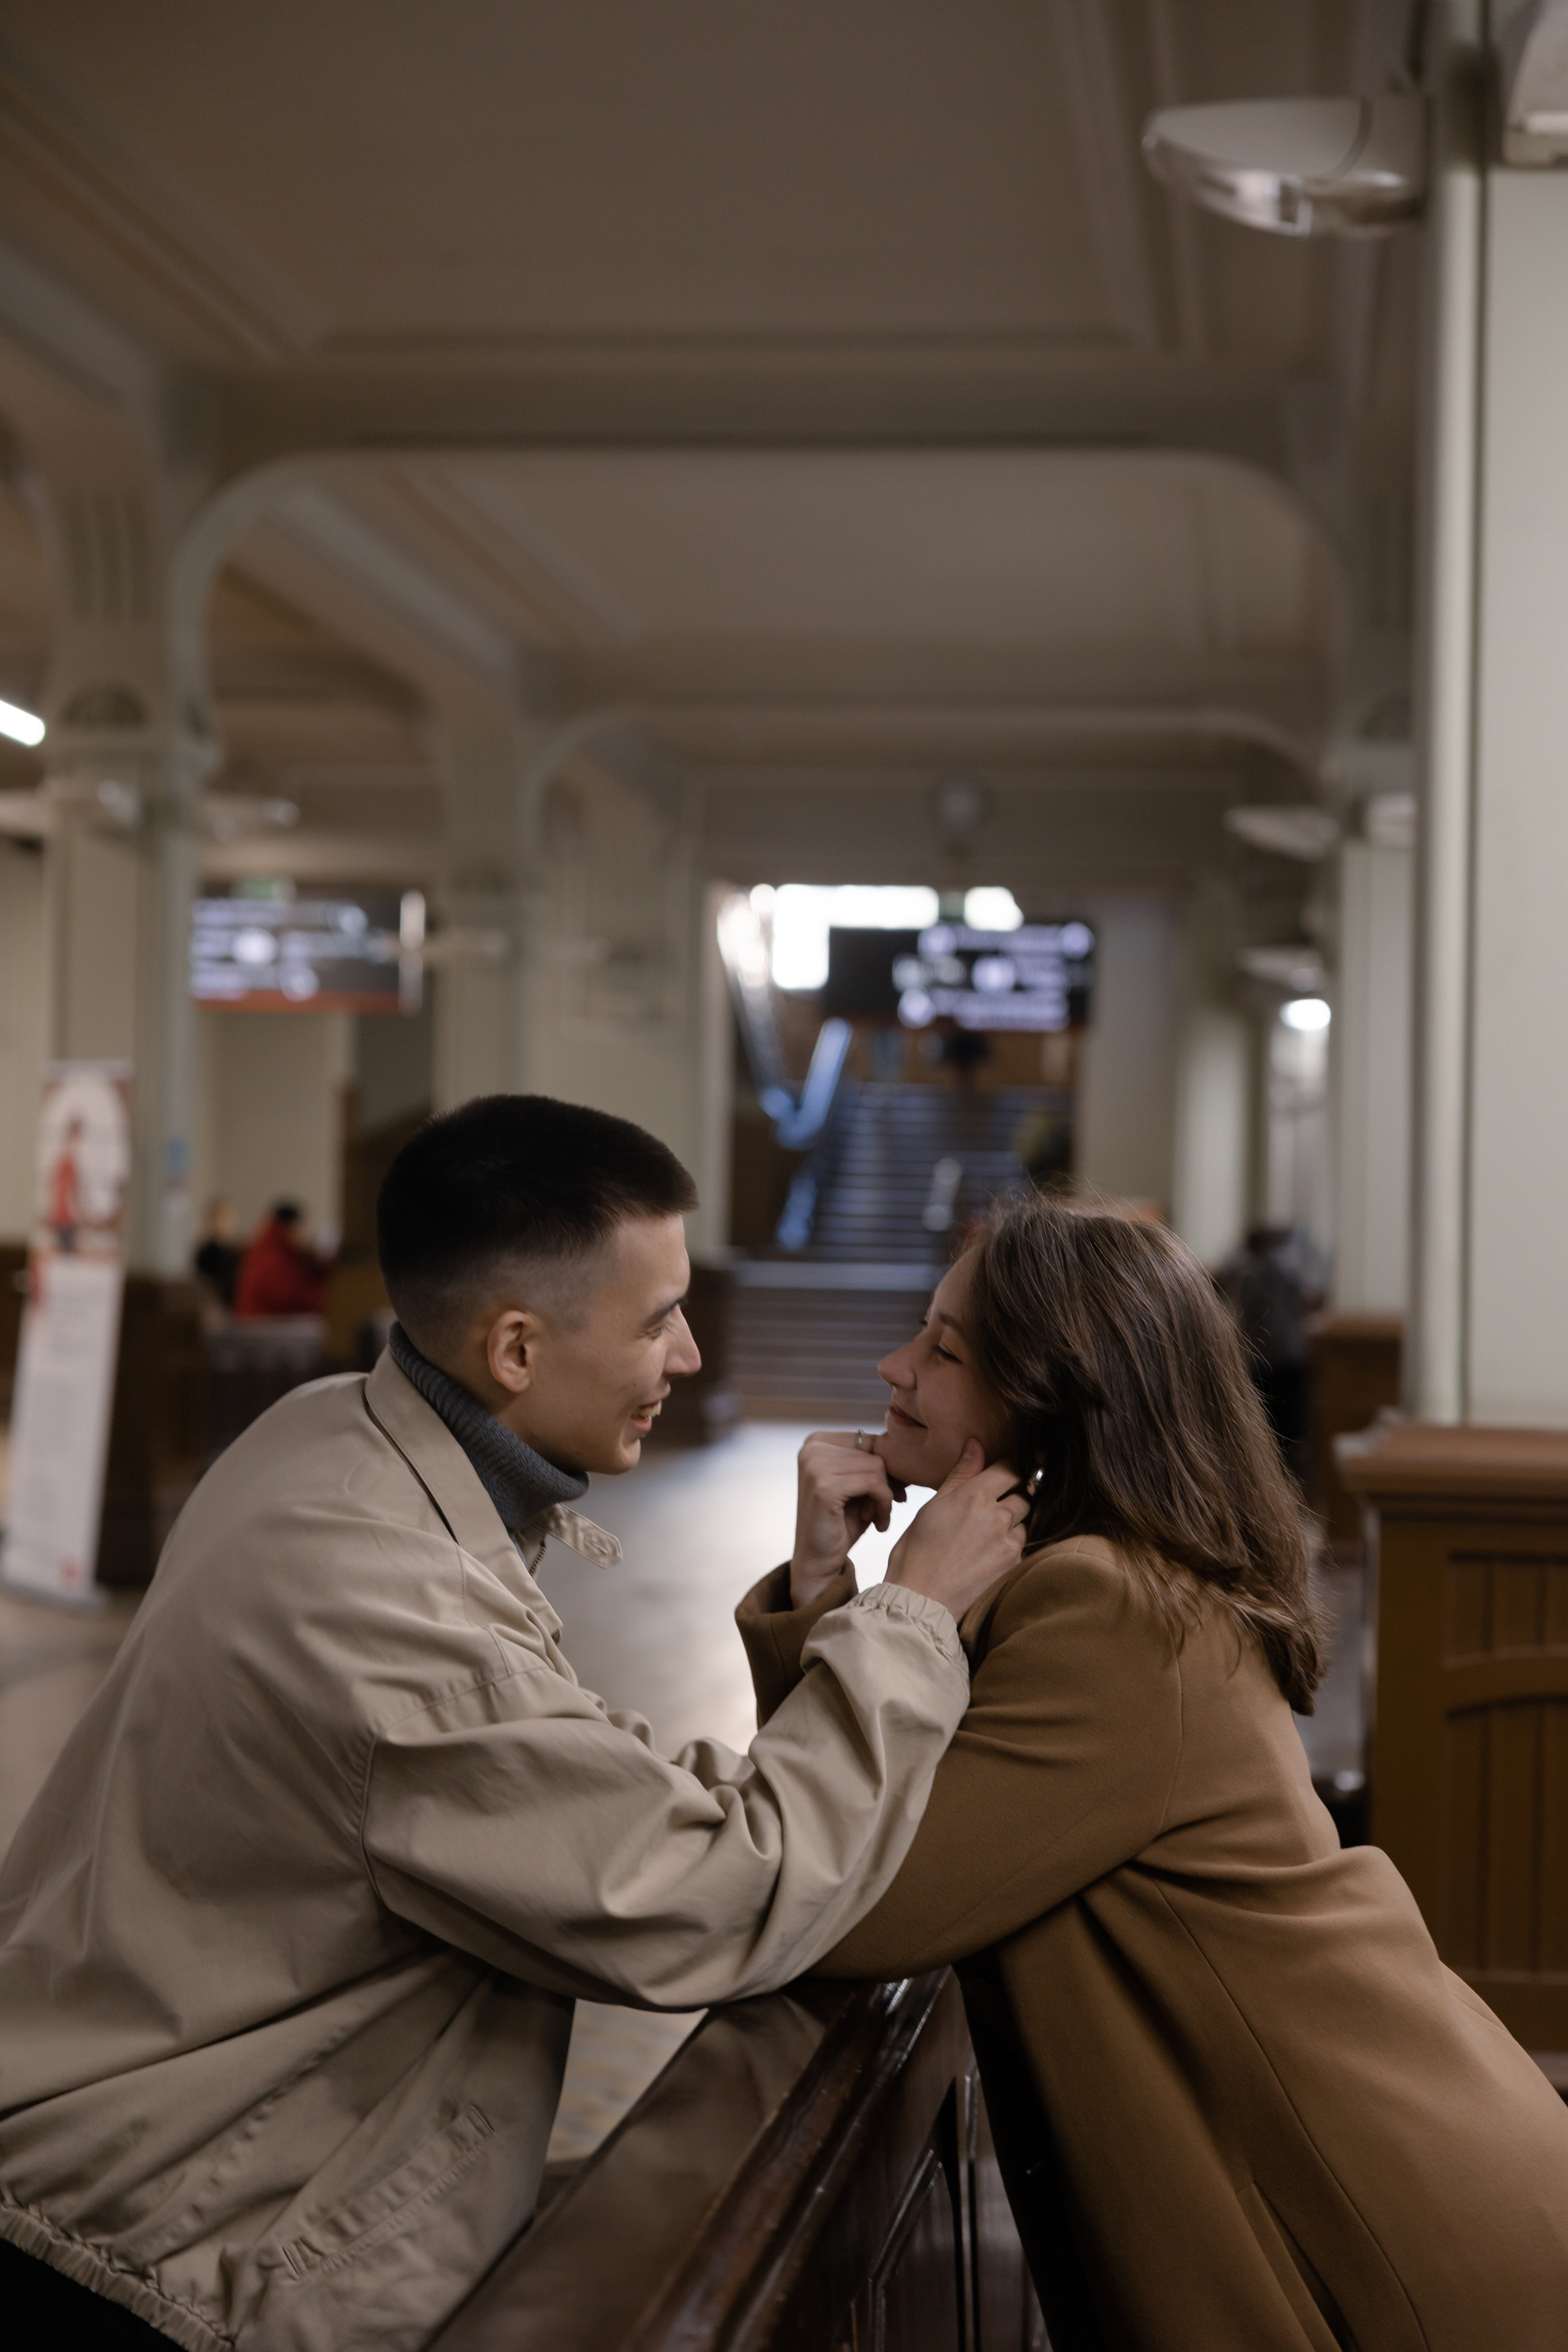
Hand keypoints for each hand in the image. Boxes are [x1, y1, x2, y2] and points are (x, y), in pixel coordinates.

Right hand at [790, 1431, 907, 1606]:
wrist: (818, 1562)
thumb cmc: (841, 1523)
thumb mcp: (859, 1485)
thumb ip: (874, 1461)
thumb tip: (910, 1445)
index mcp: (816, 1441)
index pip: (870, 1440)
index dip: (887, 1467)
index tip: (891, 1493)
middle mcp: (811, 1448)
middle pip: (876, 1453)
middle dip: (887, 1484)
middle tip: (881, 1511)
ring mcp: (815, 1466)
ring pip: (878, 1467)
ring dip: (886, 1497)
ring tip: (877, 1517)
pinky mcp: (824, 1486)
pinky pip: (874, 1483)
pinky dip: (883, 1504)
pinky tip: (877, 1522)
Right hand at [884, 1439, 1028, 1622]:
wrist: (920, 1597)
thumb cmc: (917, 1551)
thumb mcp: (933, 1505)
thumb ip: (960, 1474)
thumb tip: (975, 1445)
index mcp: (974, 1496)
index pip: (1009, 1469)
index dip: (1007, 1468)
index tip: (1002, 1473)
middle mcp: (997, 1516)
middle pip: (1024, 1493)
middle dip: (1013, 1494)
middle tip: (995, 1502)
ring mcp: (1008, 1541)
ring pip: (1026, 1518)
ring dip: (1015, 1519)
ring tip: (990, 1528)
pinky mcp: (1012, 1563)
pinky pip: (1023, 1543)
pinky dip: (1013, 1541)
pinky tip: (992, 1548)